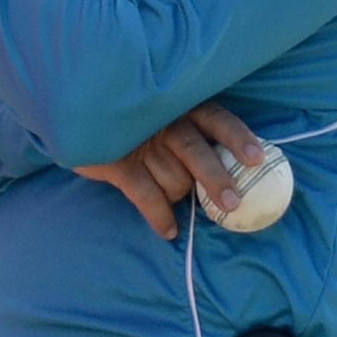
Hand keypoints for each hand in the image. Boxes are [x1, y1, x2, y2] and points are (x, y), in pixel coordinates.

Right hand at [74, 101, 266, 239]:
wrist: (79, 115)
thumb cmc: (139, 121)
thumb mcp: (168, 116)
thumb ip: (194, 134)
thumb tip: (233, 170)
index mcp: (182, 107)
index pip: (216, 118)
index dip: (237, 138)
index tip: (256, 160)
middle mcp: (163, 121)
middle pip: (195, 151)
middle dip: (215, 179)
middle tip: (230, 204)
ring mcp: (139, 141)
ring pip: (173, 179)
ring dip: (178, 195)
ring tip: (173, 198)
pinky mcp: (116, 162)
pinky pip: (145, 195)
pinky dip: (160, 216)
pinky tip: (169, 230)